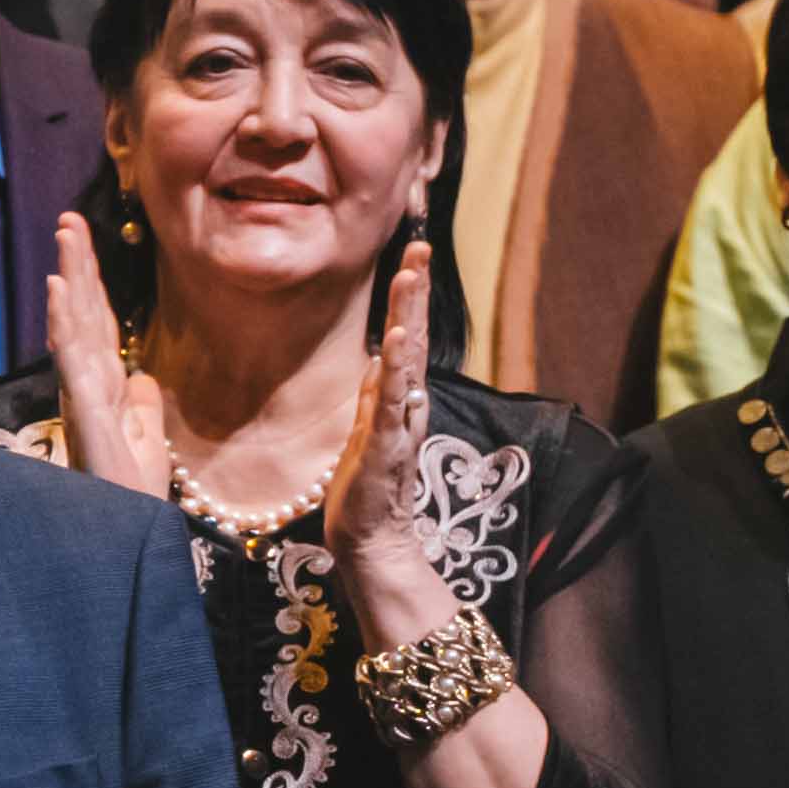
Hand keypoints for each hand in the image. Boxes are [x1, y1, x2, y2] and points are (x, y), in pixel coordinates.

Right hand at [44, 213, 169, 497]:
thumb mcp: (147, 438)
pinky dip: (65, 324)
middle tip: (68, 218)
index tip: (81, 238)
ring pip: (75, 328)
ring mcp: (84, 401)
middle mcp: (88, 388)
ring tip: (65, 238)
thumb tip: (138, 374)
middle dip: (77, 265)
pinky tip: (60, 290)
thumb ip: (140, 402)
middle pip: (83, 316)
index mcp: (103, 389)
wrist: (128, 541)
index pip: (97, 324)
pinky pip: (74, 363)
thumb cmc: (132, 496)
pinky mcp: (86, 419)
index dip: (89, 282)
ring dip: (70, 279)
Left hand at [323, 218, 459, 647]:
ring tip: (410, 276)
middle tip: (419, 246)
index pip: (408, 337)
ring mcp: (398, 424)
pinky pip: (392, 401)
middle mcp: (407, 405)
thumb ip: (379, 393)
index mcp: (400, 399)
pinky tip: (398, 340)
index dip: (411, 296)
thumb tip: (383, 356)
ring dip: (409, 316)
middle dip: (415, 291)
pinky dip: (397, 370)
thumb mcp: (369, 428)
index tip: (413, 254)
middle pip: (415, 338)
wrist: (371, 541)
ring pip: (407, 361)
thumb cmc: (368, 489)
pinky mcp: (385, 447)